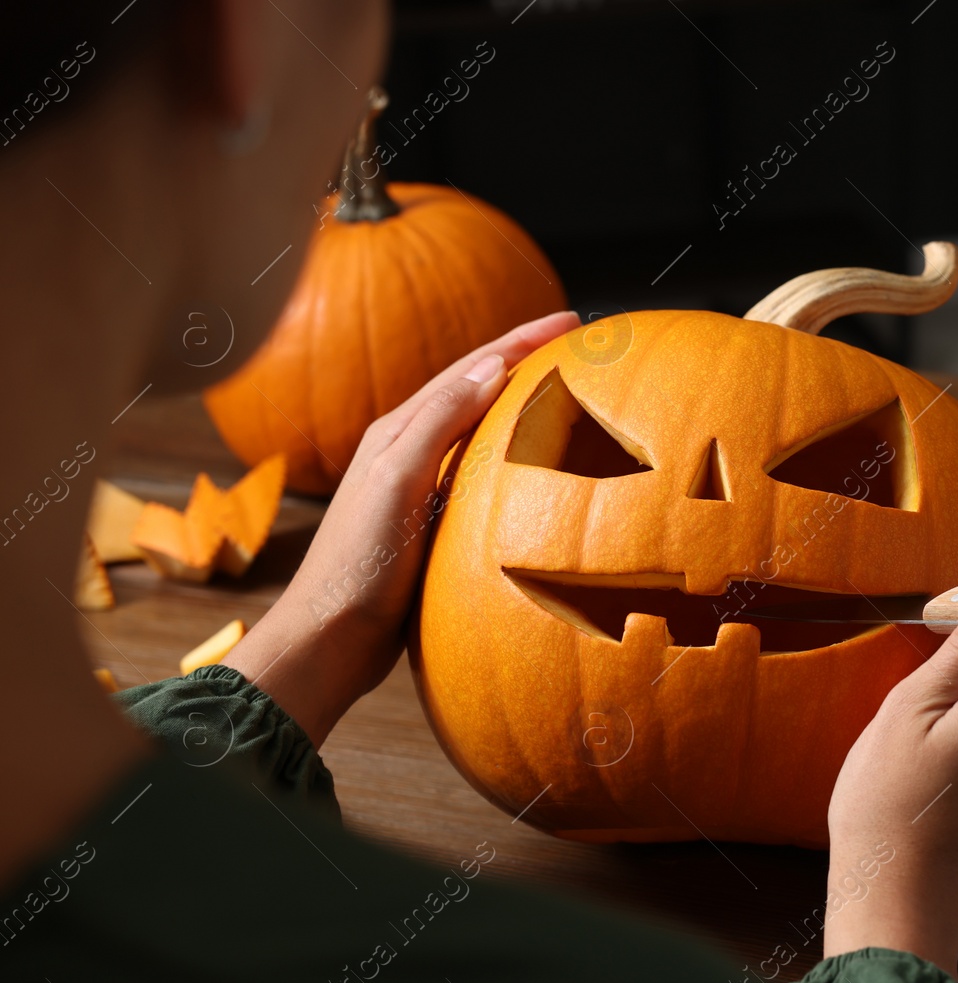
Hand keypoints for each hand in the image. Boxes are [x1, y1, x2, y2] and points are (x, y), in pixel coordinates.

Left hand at [222, 311, 579, 745]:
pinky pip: (487, 477)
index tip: (572, 320)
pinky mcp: (434, 525)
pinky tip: (544, 471)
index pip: (470, 369)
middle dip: (528, 361)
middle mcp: (410, 450)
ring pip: (485, 432)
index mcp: (398, 430)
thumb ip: (438, 423)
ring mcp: (423, 488)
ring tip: (572, 392)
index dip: (521, 341)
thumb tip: (492, 367)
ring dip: (525, 405)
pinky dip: (519, 458)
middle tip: (581, 343)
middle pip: (477, 390)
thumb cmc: (356, 564)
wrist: (329, 640)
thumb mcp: (396, 482)